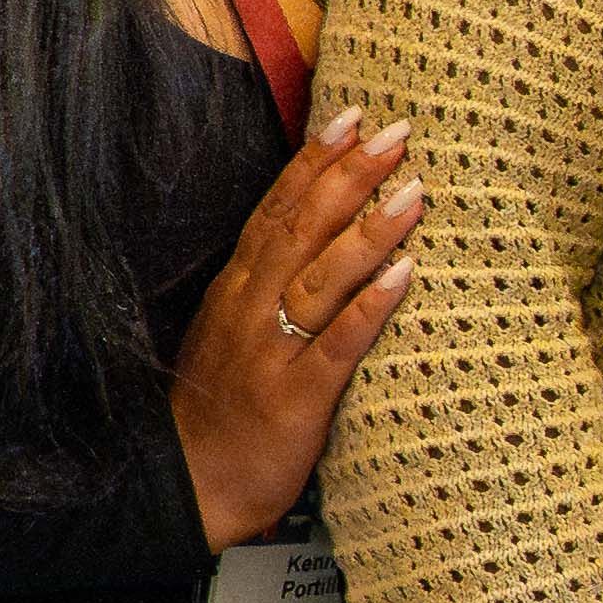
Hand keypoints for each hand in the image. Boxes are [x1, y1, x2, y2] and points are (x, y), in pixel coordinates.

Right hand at [168, 113, 414, 546]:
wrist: (189, 486)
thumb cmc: (219, 412)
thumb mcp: (235, 333)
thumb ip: (268, 287)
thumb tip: (317, 241)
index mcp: (237, 291)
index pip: (276, 211)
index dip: (313, 162)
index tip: (350, 116)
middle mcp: (251, 310)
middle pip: (300, 229)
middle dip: (348, 175)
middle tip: (395, 130)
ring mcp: (271, 352)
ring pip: (320, 278)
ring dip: (368, 231)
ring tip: (413, 190)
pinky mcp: (296, 398)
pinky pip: (337, 345)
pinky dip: (369, 307)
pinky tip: (404, 276)